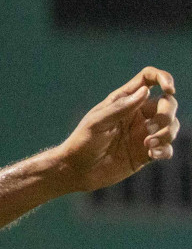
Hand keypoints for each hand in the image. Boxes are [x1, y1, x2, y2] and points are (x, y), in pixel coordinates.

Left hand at [56, 67, 177, 192]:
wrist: (77, 171)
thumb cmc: (82, 142)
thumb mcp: (97, 123)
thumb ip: (121, 108)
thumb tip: (146, 91)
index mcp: (124, 101)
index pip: (148, 80)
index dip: (163, 78)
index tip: (169, 89)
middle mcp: (137, 115)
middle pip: (167, 103)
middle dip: (167, 113)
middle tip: (153, 127)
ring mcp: (143, 134)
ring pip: (171, 125)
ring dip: (168, 133)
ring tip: (149, 144)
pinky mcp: (146, 153)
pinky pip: (167, 147)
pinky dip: (166, 150)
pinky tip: (153, 155)